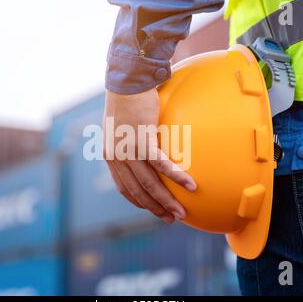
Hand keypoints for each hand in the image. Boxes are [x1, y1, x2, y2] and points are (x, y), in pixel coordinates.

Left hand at [103, 89, 196, 223]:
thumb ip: (129, 141)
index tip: (152, 209)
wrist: (126, 82)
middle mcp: (118, 157)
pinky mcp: (143, 140)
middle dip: (155, 208)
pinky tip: (191, 186)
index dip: (139, 202)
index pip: (124, 188)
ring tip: (180, 213)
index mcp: (112, 155)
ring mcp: (129, 150)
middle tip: (170, 219)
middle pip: (138, 191)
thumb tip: (146, 149)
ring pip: (149, 183)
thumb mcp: (122, 126)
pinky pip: (162, 164)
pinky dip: (176, 177)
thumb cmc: (127, 101)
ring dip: (166, 201)